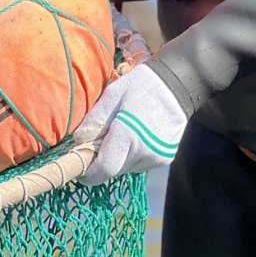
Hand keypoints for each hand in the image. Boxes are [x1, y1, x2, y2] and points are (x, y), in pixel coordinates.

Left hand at [74, 64, 186, 184]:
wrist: (176, 84)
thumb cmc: (140, 86)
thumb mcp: (113, 95)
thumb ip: (95, 120)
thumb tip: (79, 142)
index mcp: (128, 135)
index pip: (103, 170)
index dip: (89, 172)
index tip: (82, 165)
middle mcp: (144, 151)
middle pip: (114, 170)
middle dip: (104, 161)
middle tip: (103, 140)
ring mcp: (157, 156)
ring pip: (127, 168)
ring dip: (120, 157)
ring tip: (125, 132)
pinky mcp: (165, 158)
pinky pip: (141, 164)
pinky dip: (134, 154)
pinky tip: (139, 135)